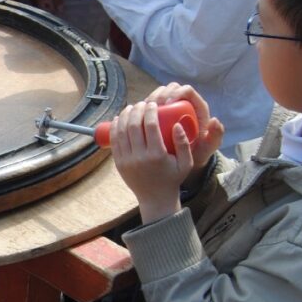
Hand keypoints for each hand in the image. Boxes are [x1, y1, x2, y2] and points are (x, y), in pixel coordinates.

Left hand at [109, 100, 194, 222]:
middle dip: (136, 110)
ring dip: (125, 116)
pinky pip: (114, 141)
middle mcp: (140, 157)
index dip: (150, 111)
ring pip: (121, 131)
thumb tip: (176, 124)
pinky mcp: (118, 163)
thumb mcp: (186, 163)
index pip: (151, 126)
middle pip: (134, 126)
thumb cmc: (173, 178)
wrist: (156, 198)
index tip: (152, 104)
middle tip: (141, 103)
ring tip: (131, 108)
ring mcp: (127, 160)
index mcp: (157, 156)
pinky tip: (120, 118)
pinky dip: (115, 127)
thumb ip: (184, 143)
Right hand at [144, 82, 224, 170]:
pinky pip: (150, 103)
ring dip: (150, 98)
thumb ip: (216, 136)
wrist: (185, 159)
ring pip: (158, 93)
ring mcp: (170, 106)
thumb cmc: (198, 151)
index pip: (186, 90)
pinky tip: (140, 114)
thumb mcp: (208, 147)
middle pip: (170, 88)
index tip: (168, 103)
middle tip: (154, 106)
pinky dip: (144, 106)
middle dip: (160, 93)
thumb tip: (214, 120)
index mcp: (196, 106)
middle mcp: (183, 103)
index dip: (176, 92)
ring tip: (145, 110)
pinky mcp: (159, 112)